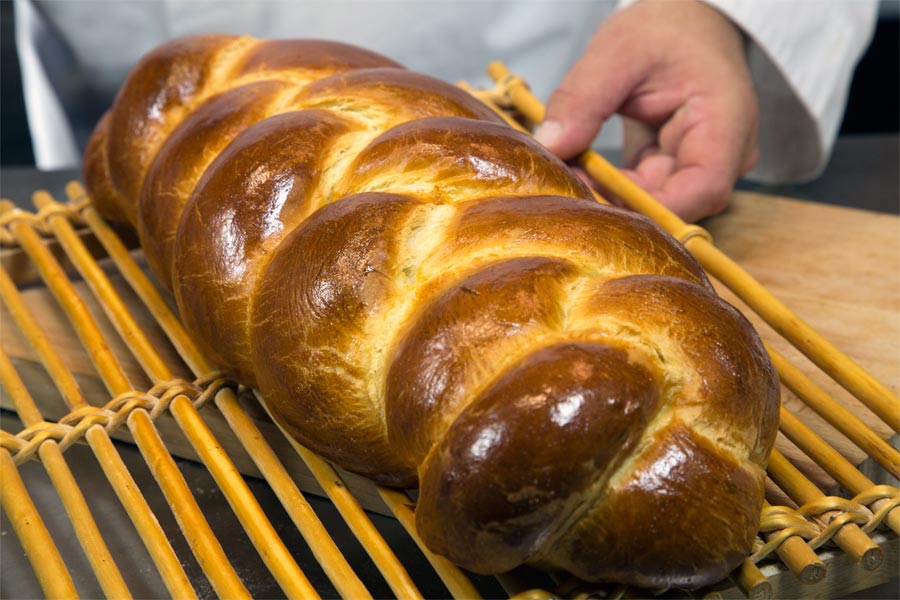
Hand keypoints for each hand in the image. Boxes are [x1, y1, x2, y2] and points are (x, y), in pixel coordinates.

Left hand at [534, 0, 758, 222]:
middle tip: (564, 189)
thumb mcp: (618, 51)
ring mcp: (700, 163)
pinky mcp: (675, 166)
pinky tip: (578, 173)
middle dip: (619, 203)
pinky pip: (644, 189)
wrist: (684, 19)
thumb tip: (550, 146)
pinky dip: (611, 185)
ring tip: (566, 178)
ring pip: (656, 201)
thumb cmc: (665, 28)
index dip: (648, 206)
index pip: (701, 189)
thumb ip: (583, 99)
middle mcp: (724, 154)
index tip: (592, 197)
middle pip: (677, 204)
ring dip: (610, 196)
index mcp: (726, 122)